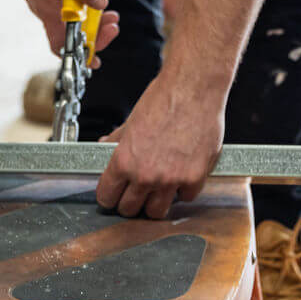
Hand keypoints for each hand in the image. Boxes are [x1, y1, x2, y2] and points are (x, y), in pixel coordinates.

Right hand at [10, 0, 118, 61]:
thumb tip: (100, 4)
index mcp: (45, 4)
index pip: (61, 43)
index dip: (80, 52)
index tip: (98, 55)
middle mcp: (43, 6)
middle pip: (68, 34)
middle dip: (93, 32)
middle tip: (114, 21)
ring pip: (70, 20)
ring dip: (91, 19)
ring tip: (110, 11)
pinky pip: (67, 6)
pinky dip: (83, 5)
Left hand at [96, 71, 223, 219]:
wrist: (194, 87)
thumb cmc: (165, 97)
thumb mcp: (132, 119)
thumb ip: (118, 139)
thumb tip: (106, 147)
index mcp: (125, 161)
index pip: (107, 196)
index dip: (109, 195)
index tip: (114, 193)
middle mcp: (145, 175)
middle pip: (129, 209)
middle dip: (131, 201)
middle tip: (136, 191)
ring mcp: (171, 180)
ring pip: (156, 212)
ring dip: (156, 202)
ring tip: (159, 187)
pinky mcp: (194, 178)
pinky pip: (186, 198)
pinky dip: (184, 190)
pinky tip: (182, 175)